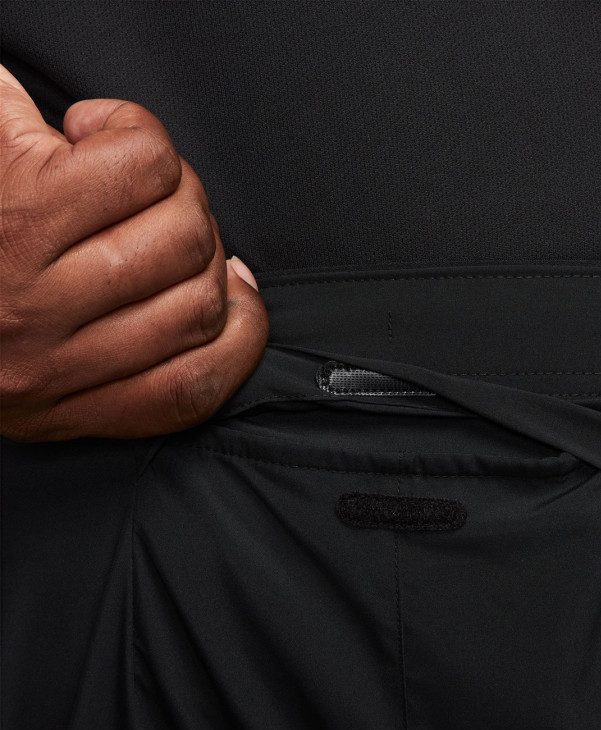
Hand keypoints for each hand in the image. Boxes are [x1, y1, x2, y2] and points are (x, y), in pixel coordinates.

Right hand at [0, 65, 267, 441]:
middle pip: (185, 238)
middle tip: (160, 201)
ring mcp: (63, 369)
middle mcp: (36, 305)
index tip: (117, 140)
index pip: (144, 163)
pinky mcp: (82, 415)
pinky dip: (237, 343)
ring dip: (213, 270)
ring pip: (199, 310)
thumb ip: (13, 114)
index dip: (144, 136)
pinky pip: (194, 388)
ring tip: (189, 252)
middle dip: (189, 203)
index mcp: (12, 221)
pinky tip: (233, 306)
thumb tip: (74, 102)